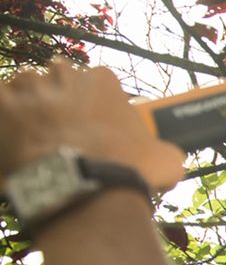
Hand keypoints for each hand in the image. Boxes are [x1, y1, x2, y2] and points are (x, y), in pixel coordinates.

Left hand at [0, 61, 184, 189]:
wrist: (86, 188)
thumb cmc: (129, 171)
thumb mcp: (166, 160)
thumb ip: (163, 150)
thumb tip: (169, 158)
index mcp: (103, 81)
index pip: (94, 81)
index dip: (93, 105)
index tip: (94, 125)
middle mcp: (64, 76)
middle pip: (56, 79)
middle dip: (58, 100)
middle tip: (63, 130)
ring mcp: (30, 89)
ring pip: (23, 88)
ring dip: (27, 108)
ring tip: (34, 137)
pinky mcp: (1, 106)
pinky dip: (3, 117)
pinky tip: (12, 137)